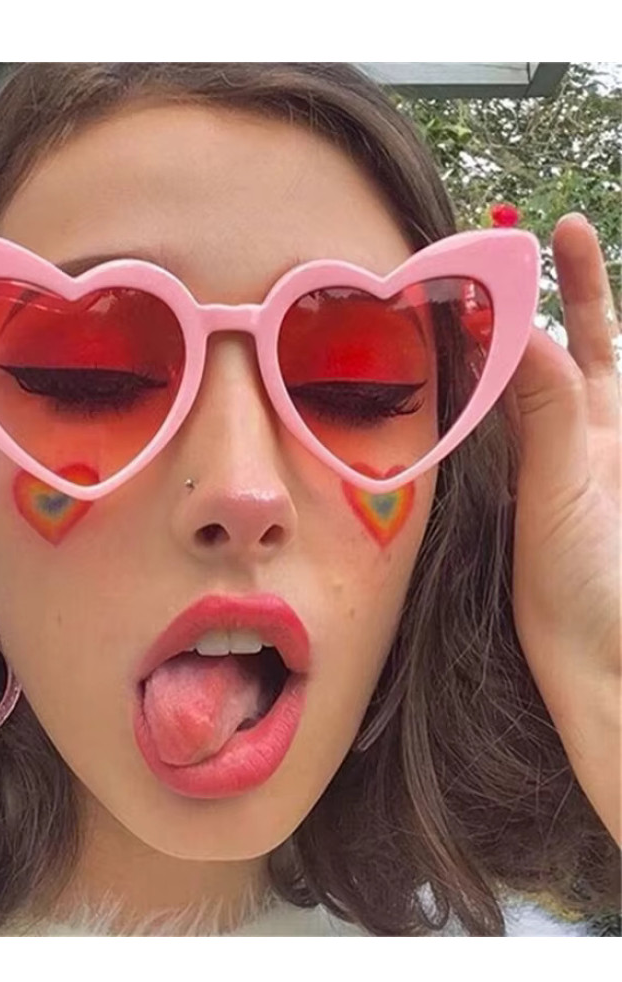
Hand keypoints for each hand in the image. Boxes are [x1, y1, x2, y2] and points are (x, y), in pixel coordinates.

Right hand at [505, 212, 619, 845]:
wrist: (591, 662)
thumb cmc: (599, 582)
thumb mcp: (573, 485)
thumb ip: (549, 408)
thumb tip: (519, 328)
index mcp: (612, 428)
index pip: (595, 338)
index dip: (584, 281)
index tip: (564, 230)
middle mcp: (589, 439)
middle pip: (566, 352)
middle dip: (545, 298)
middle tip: (510, 250)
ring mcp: (557, 469)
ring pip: (528, 390)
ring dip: (504, 346)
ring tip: (476, 303)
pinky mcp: (528, 499)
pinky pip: (506, 434)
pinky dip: (483, 402)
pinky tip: (462, 389)